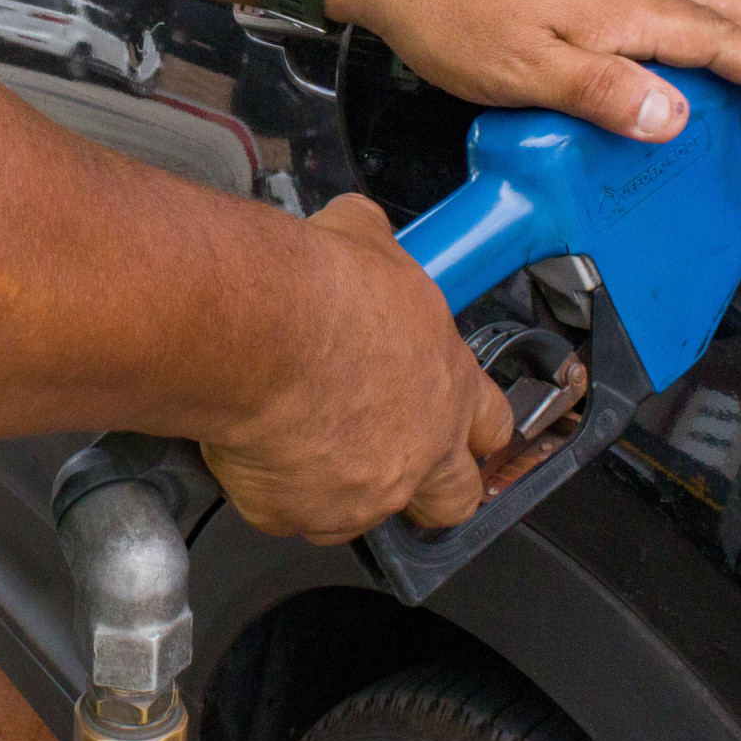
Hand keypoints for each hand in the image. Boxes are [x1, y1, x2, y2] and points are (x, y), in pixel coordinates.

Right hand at [199, 194, 512, 543]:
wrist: (259, 328)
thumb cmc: (320, 289)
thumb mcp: (364, 237)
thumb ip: (375, 248)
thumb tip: (359, 225)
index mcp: (448, 385)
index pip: (491, 425)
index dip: (473, 430)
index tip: (458, 430)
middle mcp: (418, 450)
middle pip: (452, 501)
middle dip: (429, 492)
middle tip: (390, 462)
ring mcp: (362, 493)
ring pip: (361, 515)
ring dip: (338, 488)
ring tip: (298, 448)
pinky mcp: (297, 513)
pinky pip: (287, 513)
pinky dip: (270, 490)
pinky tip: (249, 448)